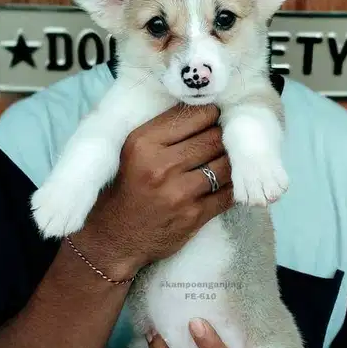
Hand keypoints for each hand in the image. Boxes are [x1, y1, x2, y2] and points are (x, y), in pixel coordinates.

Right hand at [79, 104, 232, 278]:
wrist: (114, 238)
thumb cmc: (124, 189)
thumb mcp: (131, 152)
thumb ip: (163, 131)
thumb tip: (204, 109)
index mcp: (143, 143)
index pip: (193, 116)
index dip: (210, 113)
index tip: (214, 116)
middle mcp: (161, 166)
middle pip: (213, 138)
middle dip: (223, 135)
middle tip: (225, 136)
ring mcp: (180, 193)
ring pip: (225, 164)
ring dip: (230, 160)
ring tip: (226, 158)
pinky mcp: (194, 216)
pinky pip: (228, 193)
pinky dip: (232, 185)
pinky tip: (229, 181)